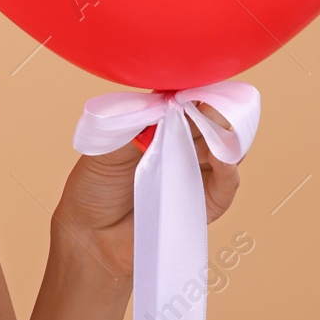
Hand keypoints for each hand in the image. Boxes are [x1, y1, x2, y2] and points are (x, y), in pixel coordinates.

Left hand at [50, 102, 240, 286]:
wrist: (90, 235)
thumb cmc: (94, 188)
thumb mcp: (109, 147)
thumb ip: (138, 126)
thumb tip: (168, 101)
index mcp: (159, 125)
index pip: (186, 101)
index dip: (193, 92)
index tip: (193, 85)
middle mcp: (182, 145)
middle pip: (210, 121)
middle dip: (211, 109)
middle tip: (206, 102)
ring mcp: (196, 172)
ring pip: (225, 148)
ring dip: (223, 134)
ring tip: (214, 123)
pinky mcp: (205, 203)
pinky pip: (226, 185)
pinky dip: (229, 168)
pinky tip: (223, 156)